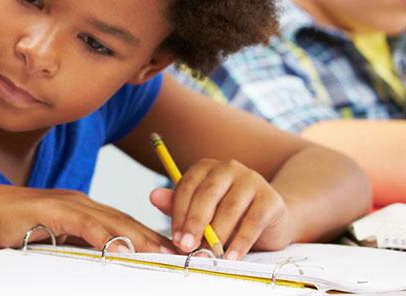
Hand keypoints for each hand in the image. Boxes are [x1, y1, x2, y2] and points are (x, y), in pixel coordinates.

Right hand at [0, 185, 173, 261]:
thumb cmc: (10, 228)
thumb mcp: (51, 239)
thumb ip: (75, 246)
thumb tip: (101, 262)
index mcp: (82, 208)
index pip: (124, 224)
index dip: (151, 237)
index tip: (175, 253)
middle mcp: (80, 202)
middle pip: (127, 221)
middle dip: (156, 238)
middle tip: (184, 254)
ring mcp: (67, 204)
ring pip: (112, 222)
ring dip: (140, 238)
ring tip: (165, 254)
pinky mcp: (51, 210)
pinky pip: (85, 225)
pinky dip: (106, 236)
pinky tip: (123, 248)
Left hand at [149, 158, 295, 258]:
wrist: (270, 219)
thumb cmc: (228, 215)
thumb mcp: (201, 210)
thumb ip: (178, 205)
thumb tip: (153, 197)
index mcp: (206, 168)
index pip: (187, 187)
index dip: (179, 214)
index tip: (176, 238)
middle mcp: (229, 168)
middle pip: (207, 195)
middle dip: (195, 224)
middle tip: (187, 247)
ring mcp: (252, 180)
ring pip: (229, 209)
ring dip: (216, 235)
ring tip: (208, 255)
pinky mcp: (271, 199)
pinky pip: (253, 222)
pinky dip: (240, 242)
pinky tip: (231, 257)